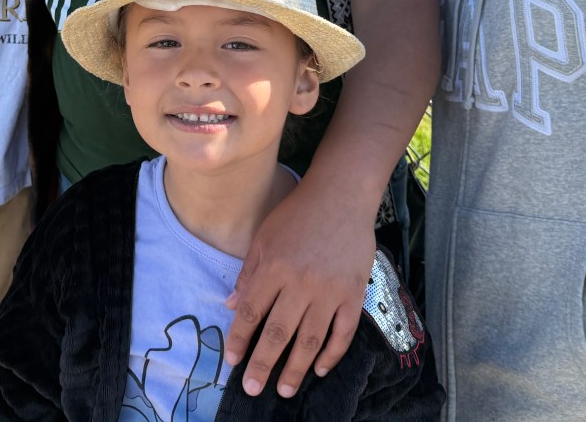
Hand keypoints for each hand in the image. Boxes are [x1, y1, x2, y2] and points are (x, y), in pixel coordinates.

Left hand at [223, 179, 374, 397]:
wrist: (342, 195)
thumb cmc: (298, 214)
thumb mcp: (264, 236)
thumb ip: (248, 273)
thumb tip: (231, 306)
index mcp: (274, 267)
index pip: (251, 312)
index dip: (240, 339)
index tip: (232, 361)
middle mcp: (300, 282)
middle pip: (278, 333)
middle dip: (263, 364)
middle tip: (252, 389)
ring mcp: (330, 290)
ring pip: (310, 339)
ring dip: (296, 369)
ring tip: (285, 390)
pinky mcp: (353, 293)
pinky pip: (343, 332)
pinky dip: (332, 354)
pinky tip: (320, 368)